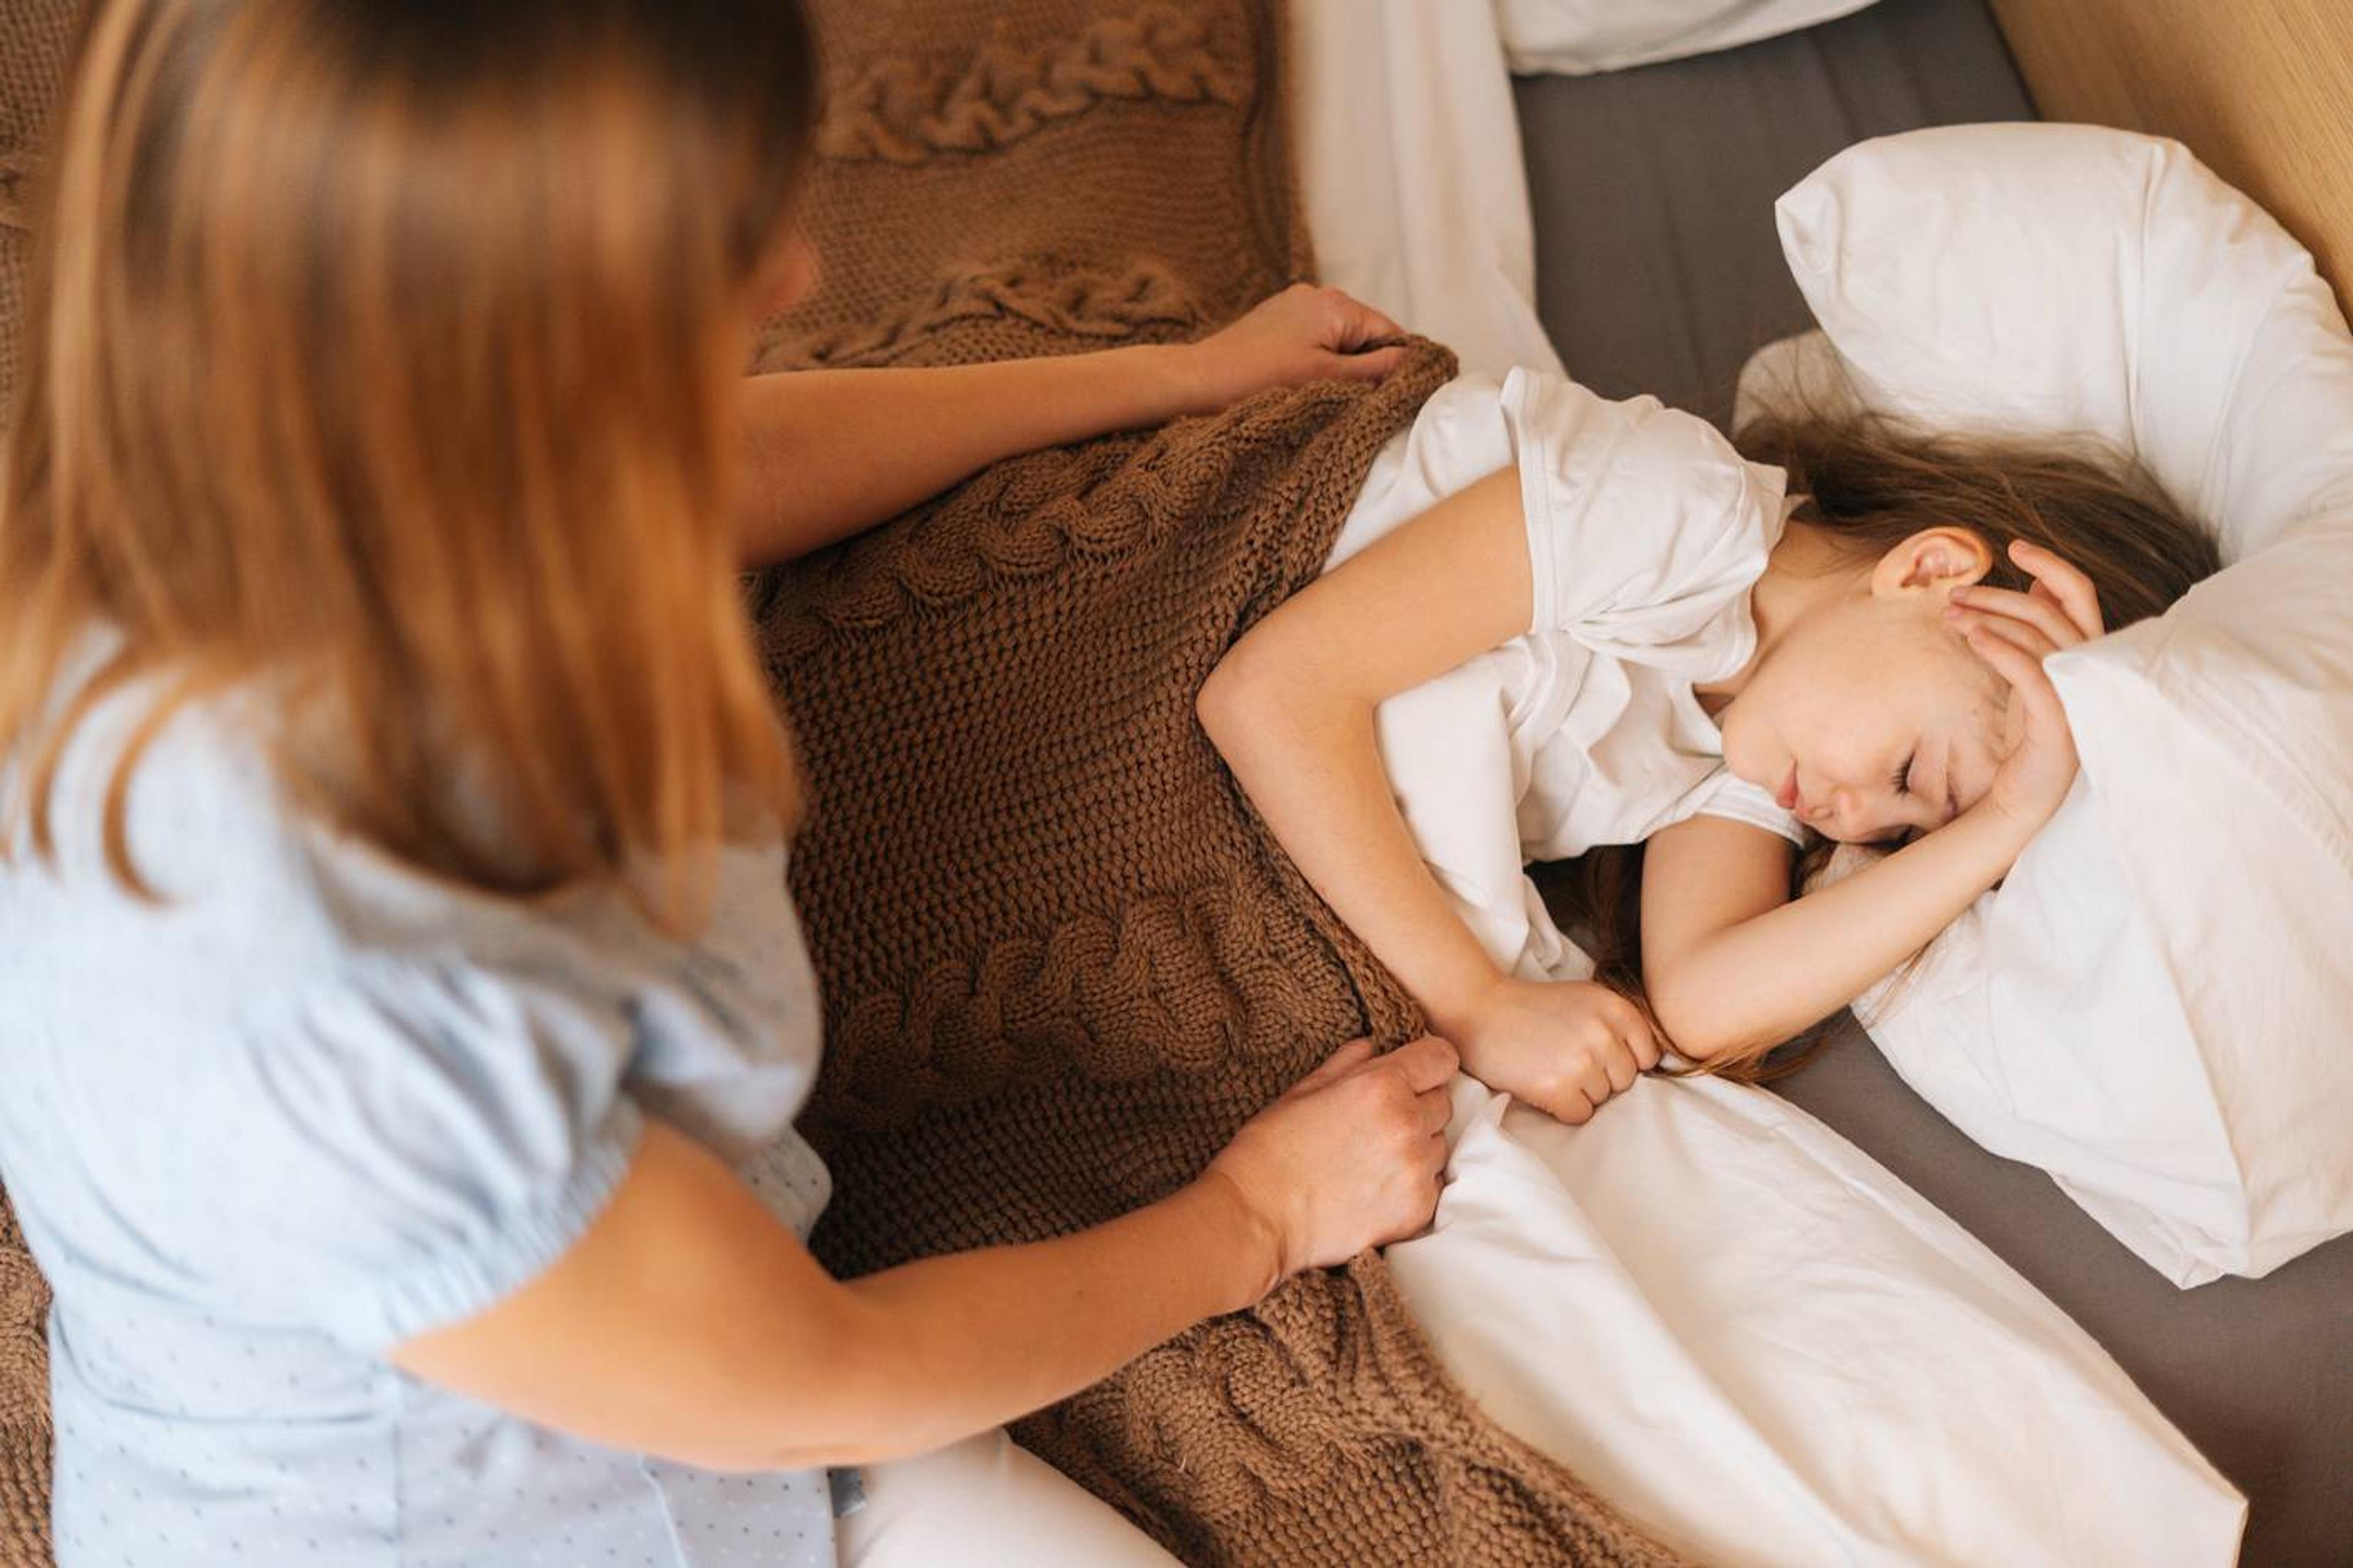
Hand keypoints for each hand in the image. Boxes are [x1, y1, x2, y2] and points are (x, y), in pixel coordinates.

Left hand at [1179, 283, 1406, 413]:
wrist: (1201, 378)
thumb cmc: (1261, 379)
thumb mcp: (1327, 377)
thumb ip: (1374, 368)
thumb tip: (1411, 359)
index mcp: (1336, 304)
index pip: (1389, 330)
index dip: (1399, 361)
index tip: (1403, 391)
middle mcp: (1318, 294)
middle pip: (1365, 331)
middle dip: (1369, 362)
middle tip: (1364, 398)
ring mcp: (1295, 303)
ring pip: (1340, 335)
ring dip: (1344, 362)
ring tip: (1331, 391)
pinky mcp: (1278, 316)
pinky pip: (1315, 334)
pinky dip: (1320, 355)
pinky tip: (1306, 379)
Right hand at [1204, 1034, 1456, 1294]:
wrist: (1258, 1219)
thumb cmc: (1270, 1150)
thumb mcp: (1302, 1092)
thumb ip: (1346, 1064)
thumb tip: (1373, 1048)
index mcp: (1381, 1085)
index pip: (1442, 1057)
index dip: (1427, 1062)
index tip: (1413, 1073)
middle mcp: (1407, 1123)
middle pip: (1443, 1101)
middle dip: (1418, 1105)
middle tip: (1377, 1122)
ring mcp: (1415, 1169)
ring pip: (1438, 1144)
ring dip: (1416, 1146)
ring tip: (1373, 1158)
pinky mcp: (1417, 1209)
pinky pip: (1433, 1184)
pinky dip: (1412, 1183)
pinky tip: (1375, 1187)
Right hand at [1451, 978, 1658, 1126]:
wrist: (1479, 1011)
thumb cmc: (1533, 1009)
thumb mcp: (1585, 999)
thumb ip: (1620, 1025)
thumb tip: (1654, 1065)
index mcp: (1615, 1008)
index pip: (1648, 1055)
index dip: (1622, 1059)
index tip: (1595, 1052)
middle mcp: (1603, 1033)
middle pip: (1625, 1081)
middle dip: (1600, 1077)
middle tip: (1564, 1058)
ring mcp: (1580, 1062)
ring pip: (1602, 1099)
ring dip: (1579, 1092)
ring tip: (1550, 1067)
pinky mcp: (1557, 1088)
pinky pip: (1580, 1116)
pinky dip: (1562, 1107)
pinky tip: (1542, 1083)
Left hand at [1945, 540, 2102, 831]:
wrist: (2020, 802)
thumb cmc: (2024, 739)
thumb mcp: (2031, 678)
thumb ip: (2038, 635)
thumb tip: (2035, 587)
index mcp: (2088, 656)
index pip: (2081, 594)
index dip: (2052, 565)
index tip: (2014, 546)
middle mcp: (2092, 671)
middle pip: (2052, 610)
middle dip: (2001, 594)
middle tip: (1954, 594)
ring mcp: (2080, 696)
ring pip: (2038, 635)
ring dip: (1989, 617)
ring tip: (1949, 614)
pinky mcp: (2060, 720)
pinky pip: (2032, 671)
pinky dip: (2001, 648)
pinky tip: (1972, 637)